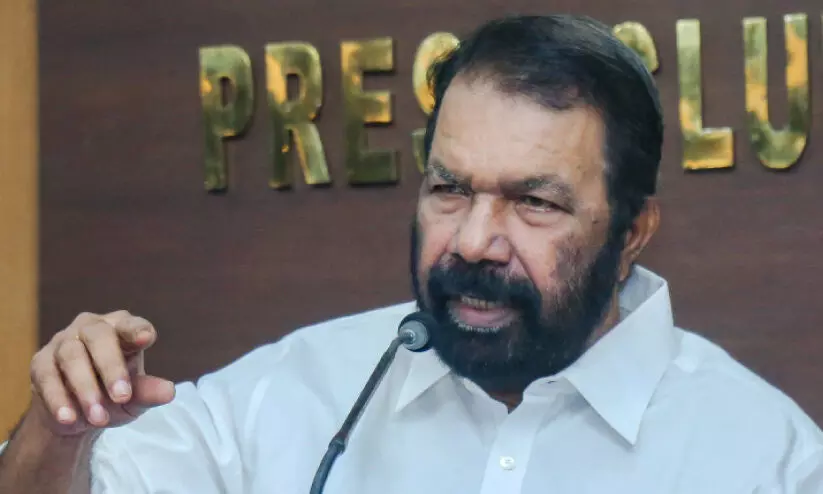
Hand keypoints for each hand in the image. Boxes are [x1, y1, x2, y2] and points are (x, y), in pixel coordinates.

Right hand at [28, 310, 174, 436]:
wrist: (76, 415)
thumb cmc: (113, 395)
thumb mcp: (135, 398)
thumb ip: (149, 392)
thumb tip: (170, 392)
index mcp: (120, 328)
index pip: (130, 324)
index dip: (137, 329)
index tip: (147, 338)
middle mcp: (91, 328)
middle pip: (99, 337)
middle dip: (111, 367)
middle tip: (122, 397)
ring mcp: (63, 342)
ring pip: (71, 356)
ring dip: (85, 388)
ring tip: (98, 418)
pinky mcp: (41, 363)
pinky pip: (47, 377)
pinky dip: (58, 399)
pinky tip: (69, 419)